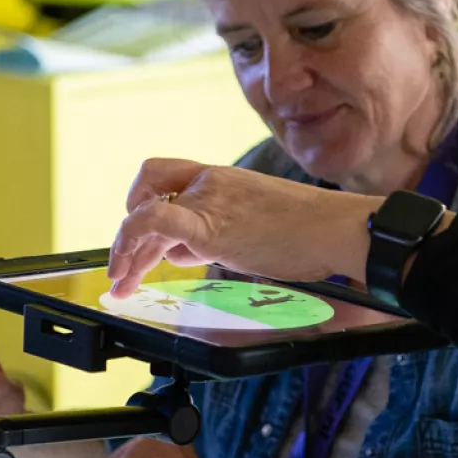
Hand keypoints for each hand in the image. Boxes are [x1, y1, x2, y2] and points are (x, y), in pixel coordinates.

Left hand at [106, 159, 377, 296]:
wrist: (336, 228)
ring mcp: (208, 202)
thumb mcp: (260, 222)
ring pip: (144, 215)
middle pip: (147, 190)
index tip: (143, 231)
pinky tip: (128, 273)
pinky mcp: (210, 228)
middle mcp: (210, 183)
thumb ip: (225, 232)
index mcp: (224, 178)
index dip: (144, 198)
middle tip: (123, 263)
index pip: (167, 173)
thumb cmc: (312, 231)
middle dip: (129, 229)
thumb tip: (198, 252)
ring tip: (122, 283)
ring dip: (126, 253)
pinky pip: (154, 223)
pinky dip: (131, 245)